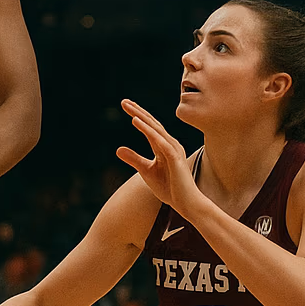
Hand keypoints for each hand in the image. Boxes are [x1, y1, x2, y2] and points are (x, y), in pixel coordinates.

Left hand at [115, 100, 201, 214]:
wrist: (187, 204)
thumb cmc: (169, 188)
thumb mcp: (146, 171)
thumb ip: (134, 159)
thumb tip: (117, 149)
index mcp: (164, 146)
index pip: (150, 127)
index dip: (138, 115)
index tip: (126, 105)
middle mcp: (170, 144)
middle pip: (152, 124)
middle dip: (138, 112)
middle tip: (124, 101)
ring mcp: (174, 150)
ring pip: (156, 129)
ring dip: (142, 118)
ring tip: (129, 108)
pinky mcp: (175, 158)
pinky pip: (159, 141)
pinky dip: (148, 131)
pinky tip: (136, 122)